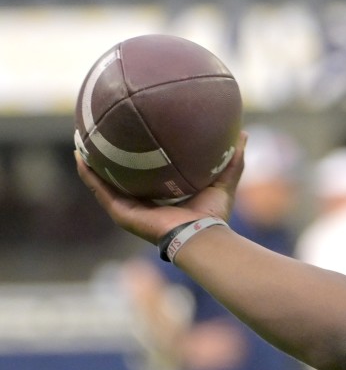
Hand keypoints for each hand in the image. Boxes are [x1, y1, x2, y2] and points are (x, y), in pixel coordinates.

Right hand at [76, 131, 246, 244]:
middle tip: (99, 136)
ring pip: (102, 184)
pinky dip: (88, 173)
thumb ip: (232, 160)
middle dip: (107, 160)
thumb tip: (242, 134)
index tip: (129, 139)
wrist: (201, 235)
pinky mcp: (121, 212)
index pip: (142, 177)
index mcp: (160, 199)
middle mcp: (140, 205)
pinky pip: (99, 190)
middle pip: (117, 179)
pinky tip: (80, 156)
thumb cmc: (213, 216)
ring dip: (90, 163)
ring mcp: (127, 210)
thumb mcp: (222, 181)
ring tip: (81, 141)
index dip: (134, 160)